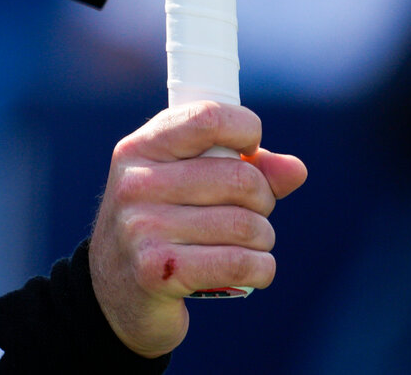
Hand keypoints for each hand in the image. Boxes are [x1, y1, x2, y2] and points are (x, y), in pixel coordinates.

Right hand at [89, 102, 307, 356]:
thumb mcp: (187, 184)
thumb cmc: (163, 225)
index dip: (245, 129)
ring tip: (245, 245)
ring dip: (263, 239)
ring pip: (247, 225)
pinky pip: (241, 263)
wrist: (114, 291)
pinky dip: (261, 269)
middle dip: (263, 200)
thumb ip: (244, 168)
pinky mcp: (158, 272)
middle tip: (250, 212)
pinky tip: (250, 269)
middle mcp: (136, 183)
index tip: (248, 150)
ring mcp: (143, 228)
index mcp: (140, 149)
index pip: (207, 118)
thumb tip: (296, 169)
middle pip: (241, 179)